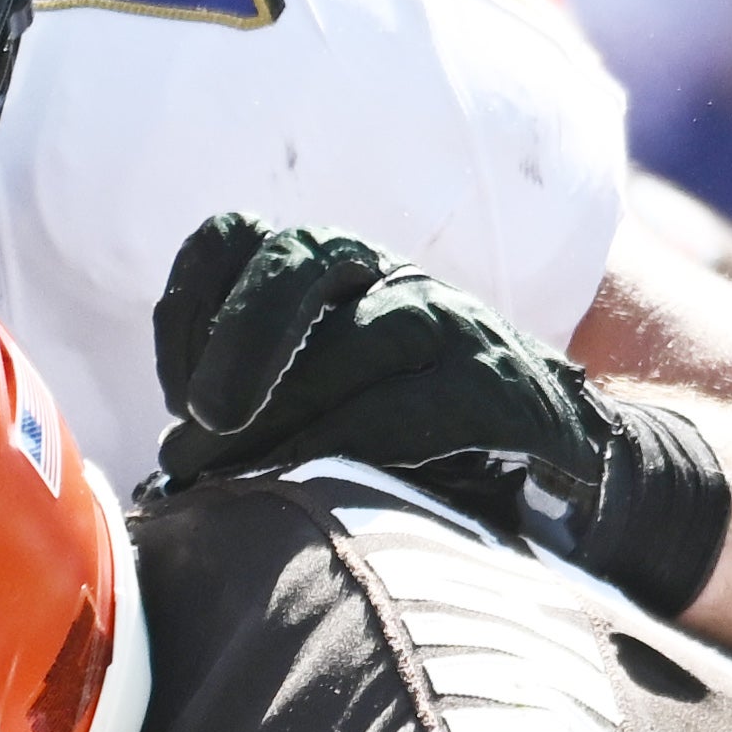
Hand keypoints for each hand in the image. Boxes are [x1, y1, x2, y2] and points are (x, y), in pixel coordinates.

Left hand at [151, 214, 728, 615]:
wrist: (567, 489)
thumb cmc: (417, 460)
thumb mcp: (323, 416)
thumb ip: (252, 415)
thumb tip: (164, 463)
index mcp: (331, 280)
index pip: (235, 240)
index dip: (190, 308)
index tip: (173, 394)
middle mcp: (389, 280)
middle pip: (298, 256)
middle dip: (237, 339)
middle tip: (199, 430)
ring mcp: (453, 324)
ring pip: (357, 339)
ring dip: (286, 419)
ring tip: (241, 489)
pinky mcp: (500, 385)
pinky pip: (414, 405)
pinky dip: (352, 447)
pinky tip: (318, 491)